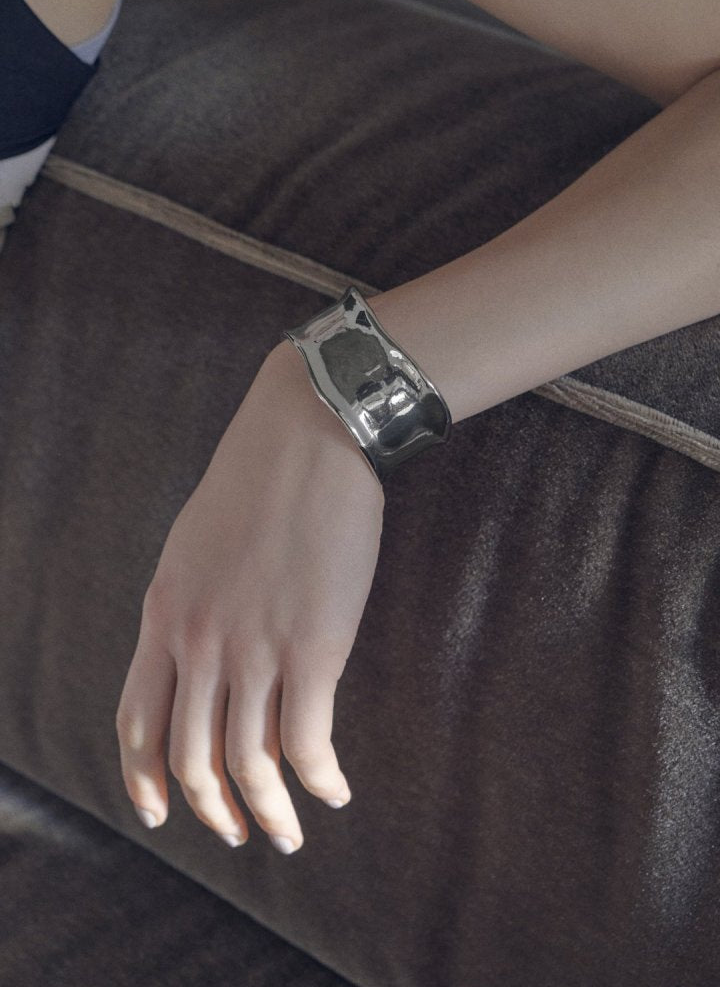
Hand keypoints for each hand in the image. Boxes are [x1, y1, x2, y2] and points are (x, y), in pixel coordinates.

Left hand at [115, 339, 384, 852]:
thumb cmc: (258, 482)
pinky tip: (335, 789)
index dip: (145, 781)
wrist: (309, 436)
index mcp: (164, 615)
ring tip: (288, 834)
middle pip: (192, 757)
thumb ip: (189, 607)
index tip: (161, 813)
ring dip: (271, 813)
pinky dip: (318, 780)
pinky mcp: (315, 647)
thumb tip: (204, 656)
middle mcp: (200, 642)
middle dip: (214, 811)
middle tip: (240, 835)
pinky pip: (307, 743)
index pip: (136, 723)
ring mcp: (255, 648)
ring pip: (249, 764)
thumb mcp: (195, 547)